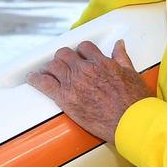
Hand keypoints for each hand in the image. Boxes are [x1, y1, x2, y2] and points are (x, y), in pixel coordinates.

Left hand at [27, 39, 151, 145]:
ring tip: (49, 72)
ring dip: (51, 67)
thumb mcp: (131, 73)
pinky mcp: (66, 99)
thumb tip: (118, 44)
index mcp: (101, 62)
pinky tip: (32, 78)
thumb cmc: (134, 101)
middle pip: (65, 54)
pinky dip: (36, 79)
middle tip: (63, 65)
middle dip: (64, 58)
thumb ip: (121, 57)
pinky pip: (44, 83)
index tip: (79, 57)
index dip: (80, 52)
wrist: (131, 122)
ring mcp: (74, 83)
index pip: (83, 47)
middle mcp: (85, 70)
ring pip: (53, 65)